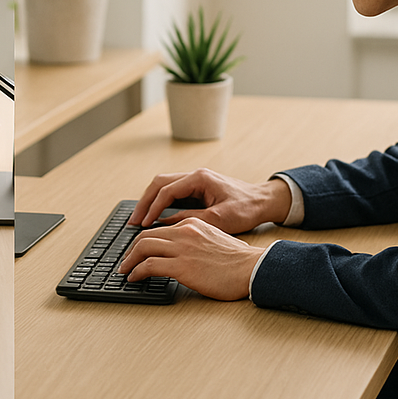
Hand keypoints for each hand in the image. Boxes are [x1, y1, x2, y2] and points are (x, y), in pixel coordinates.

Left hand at [117, 218, 266, 300]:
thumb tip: (180, 254)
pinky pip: (148, 265)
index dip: (144, 241)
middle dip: (131, 250)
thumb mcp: (214, 240)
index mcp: (193, 224)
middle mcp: (185, 232)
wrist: (252, 268)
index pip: (160, 229)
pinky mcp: (181, 266)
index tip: (137, 251)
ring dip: (129, 261)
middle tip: (125, 262)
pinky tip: (134, 278)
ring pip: (143, 247)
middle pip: (146, 236)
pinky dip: (136, 271)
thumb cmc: (238, 261)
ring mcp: (182, 248)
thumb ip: (195, 241)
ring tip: (125, 271)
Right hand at [128, 168, 289, 233]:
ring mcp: (195, 181)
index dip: (152, 207)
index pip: (166, 190)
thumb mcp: (219, 219)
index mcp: (199, 178)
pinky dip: (160, 202)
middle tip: (133, 221)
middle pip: (159, 183)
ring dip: (150, 201)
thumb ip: (191, 219)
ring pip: (163, 185)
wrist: (264, 202)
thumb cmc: (246, 209)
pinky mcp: (197, 188)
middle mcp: (194, 176)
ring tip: (139, 219)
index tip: (143, 223)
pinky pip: (172, 192)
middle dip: (144, 202)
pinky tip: (154, 216)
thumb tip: (165, 223)